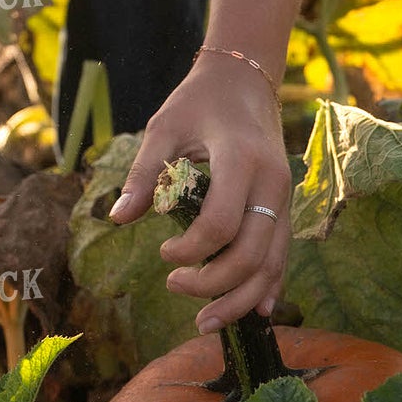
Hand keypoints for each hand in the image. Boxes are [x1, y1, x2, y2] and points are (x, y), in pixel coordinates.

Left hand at [107, 54, 291, 332]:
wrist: (244, 80)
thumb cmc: (197, 102)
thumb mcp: (163, 127)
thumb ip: (143, 173)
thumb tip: (117, 219)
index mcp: (241, 159)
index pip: (222, 223)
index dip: (191, 250)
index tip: (162, 253)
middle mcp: (272, 183)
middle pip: (251, 253)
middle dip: (214, 285)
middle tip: (174, 286)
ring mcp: (284, 198)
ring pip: (272, 263)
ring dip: (240, 298)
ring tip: (206, 321)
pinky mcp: (285, 207)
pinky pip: (281, 255)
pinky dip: (266, 286)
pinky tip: (251, 312)